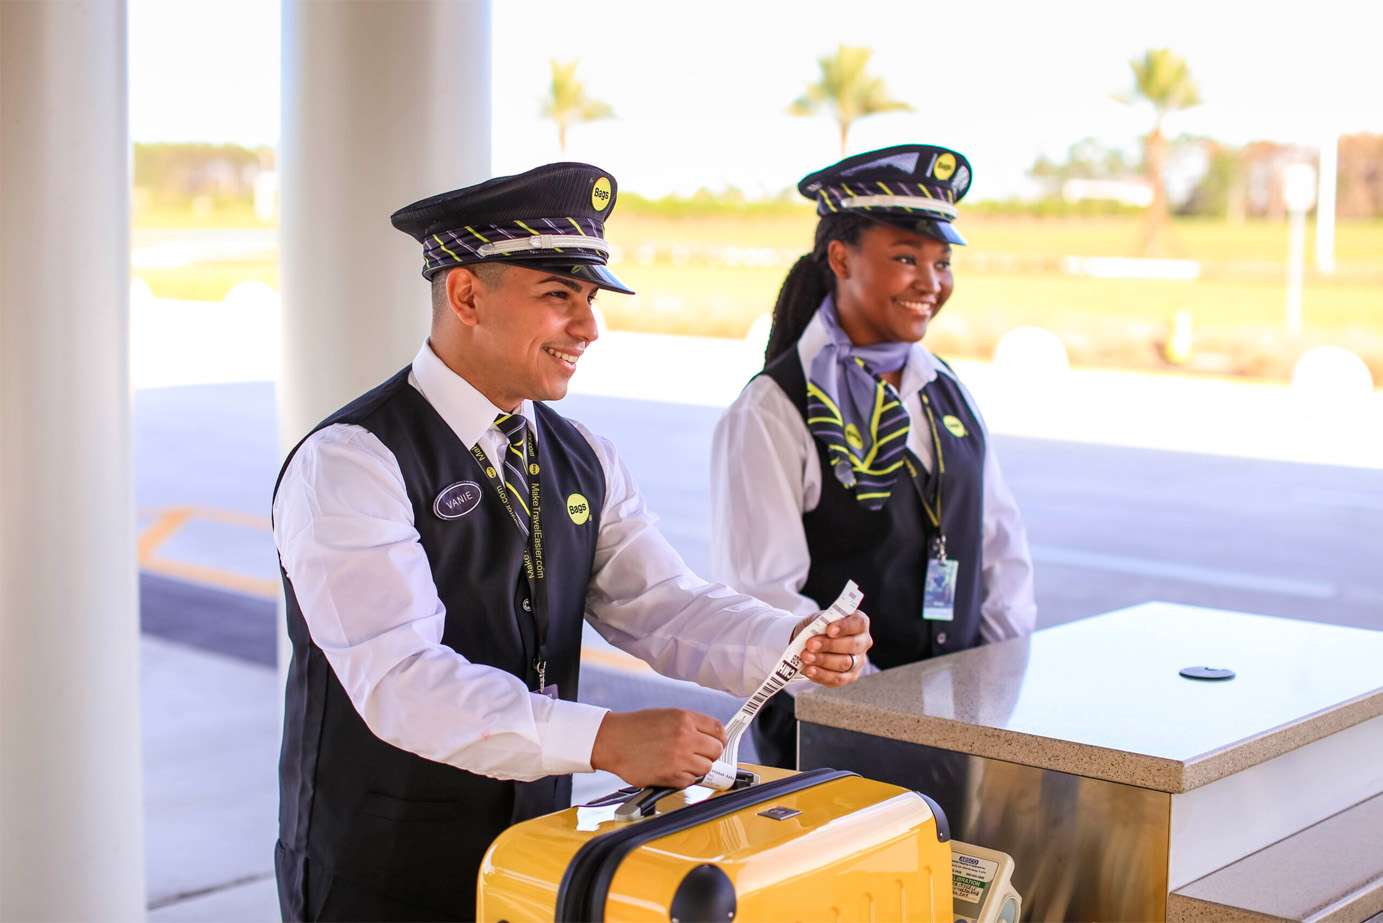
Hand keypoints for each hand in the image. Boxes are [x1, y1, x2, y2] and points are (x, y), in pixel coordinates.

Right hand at [589, 708, 725, 788]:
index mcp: (684, 719)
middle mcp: (684, 737)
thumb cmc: (636, 728)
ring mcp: (678, 758)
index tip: (716, 743)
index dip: (719, 738)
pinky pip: (690, 781)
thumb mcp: (666, 715)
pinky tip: (672, 770)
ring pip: (706, 768)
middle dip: (710, 754)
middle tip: (699, 755)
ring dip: (697, 767)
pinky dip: (684, 778)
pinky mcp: (670, 776)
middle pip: (716, 750)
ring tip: (682, 763)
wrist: (613, 741)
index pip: (718, 730)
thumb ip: (690, 725)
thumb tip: (710, 737)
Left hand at [792, 609, 871, 686]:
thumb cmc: (819, 628)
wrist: (811, 643)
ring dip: (823, 660)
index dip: (845, 626)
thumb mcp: (818, 620)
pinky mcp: (849, 677)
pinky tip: (809, 670)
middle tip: (810, 644)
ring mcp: (858, 662)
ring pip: (844, 663)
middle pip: (852, 645)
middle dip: (829, 645)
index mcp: (859, 623)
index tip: (829, 630)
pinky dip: (821, 674)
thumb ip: (819, 623)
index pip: (858, 623)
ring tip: (806, 657)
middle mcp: (863, 642)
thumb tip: (815, 633)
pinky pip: (837, 679)